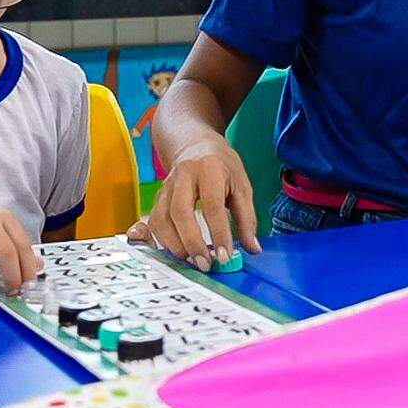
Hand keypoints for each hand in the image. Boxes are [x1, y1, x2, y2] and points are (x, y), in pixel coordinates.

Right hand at [125, 137, 261, 270]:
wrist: (193, 143)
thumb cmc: (221, 165)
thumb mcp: (242, 185)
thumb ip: (247, 217)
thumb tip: (253, 248)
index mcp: (209, 169)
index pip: (212, 206)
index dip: (219, 234)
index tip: (225, 256)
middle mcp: (183, 176)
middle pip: (180, 213)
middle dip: (192, 242)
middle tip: (205, 264)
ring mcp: (166, 186)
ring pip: (162, 219)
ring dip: (175, 245)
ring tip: (192, 261)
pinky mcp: (157, 197)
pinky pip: (154, 222)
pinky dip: (162, 241)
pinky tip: (176, 252)